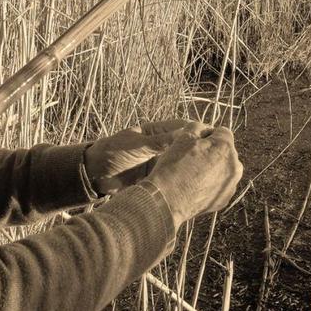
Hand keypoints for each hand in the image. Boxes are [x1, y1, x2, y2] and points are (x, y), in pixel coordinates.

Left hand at [82, 119, 210, 194]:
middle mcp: (161, 146)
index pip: (181, 127)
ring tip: (211, 171)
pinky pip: (174, 176)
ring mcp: (160, 162)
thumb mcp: (135, 145)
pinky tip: (196, 183)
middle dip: (199, 149)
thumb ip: (158, 142)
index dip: (197, 130)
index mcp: (155, 132)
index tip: (213, 136)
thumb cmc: (110, 153)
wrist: (94, 176)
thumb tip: (184, 134)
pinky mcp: (157, 177)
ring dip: (193, 165)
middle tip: (216, 156)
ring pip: (182, 162)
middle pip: (185, 145)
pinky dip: (183, 179)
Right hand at [145, 126, 242, 227]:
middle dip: (213, 152)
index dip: (207, 135)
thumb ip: (197, 127)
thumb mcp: (182, 137)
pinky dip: (211, 184)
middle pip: (225, 151)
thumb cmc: (174, 167)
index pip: (222, 132)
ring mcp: (231, 184)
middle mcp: (234, 165)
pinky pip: (220, 185)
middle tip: (193, 159)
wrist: (167, 201)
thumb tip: (204, 130)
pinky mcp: (225, 199)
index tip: (195, 143)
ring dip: (213, 168)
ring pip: (224, 169)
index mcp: (226, 147)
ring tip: (193, 174)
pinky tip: (195, 187)